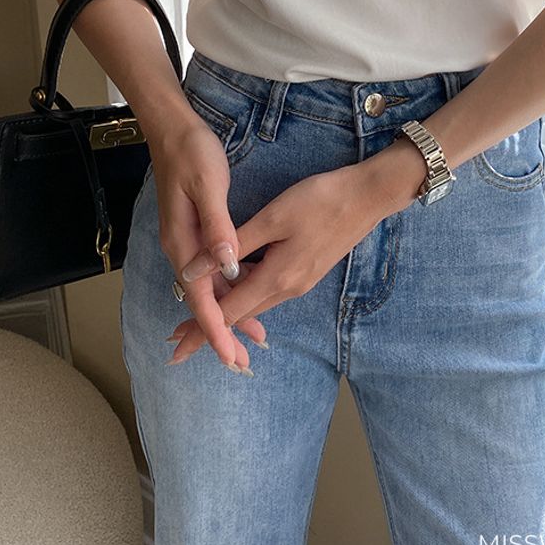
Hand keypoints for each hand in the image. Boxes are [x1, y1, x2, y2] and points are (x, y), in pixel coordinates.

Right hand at [150, 113, 267, 372]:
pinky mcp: (196, 233)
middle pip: (204, 302)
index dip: (217, 329)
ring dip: (227, 315)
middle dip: (222, 334)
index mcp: (183, 243)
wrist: (173, 130)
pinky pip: (211, 274)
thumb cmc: (192, 154)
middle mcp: (181, 249)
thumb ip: (217, 227)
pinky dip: (227, 291)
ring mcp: (187, 243)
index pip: (202, 297)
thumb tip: (227, 264)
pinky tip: (241, 299)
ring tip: (249, 343)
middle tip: (243, 365)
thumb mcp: (207, 186)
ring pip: (209, 290)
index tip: (230, 356)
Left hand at [164, 158, 404, 364]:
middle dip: (208, 327)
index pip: (228, 313)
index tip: (175, 347)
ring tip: (200, 314)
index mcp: (277, 278)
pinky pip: (268, 290)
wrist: (369, 197)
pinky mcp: (307, 271)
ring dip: (228, 312)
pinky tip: (235, 285)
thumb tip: (193, 271)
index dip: (199, 330)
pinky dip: (246, 294)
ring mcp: (300, 282)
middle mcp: (288, 289)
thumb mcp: (273, 218)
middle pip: (240, 315)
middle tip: (177, 338)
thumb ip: (233, 244)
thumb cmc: (320, 201)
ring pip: (255, 302)